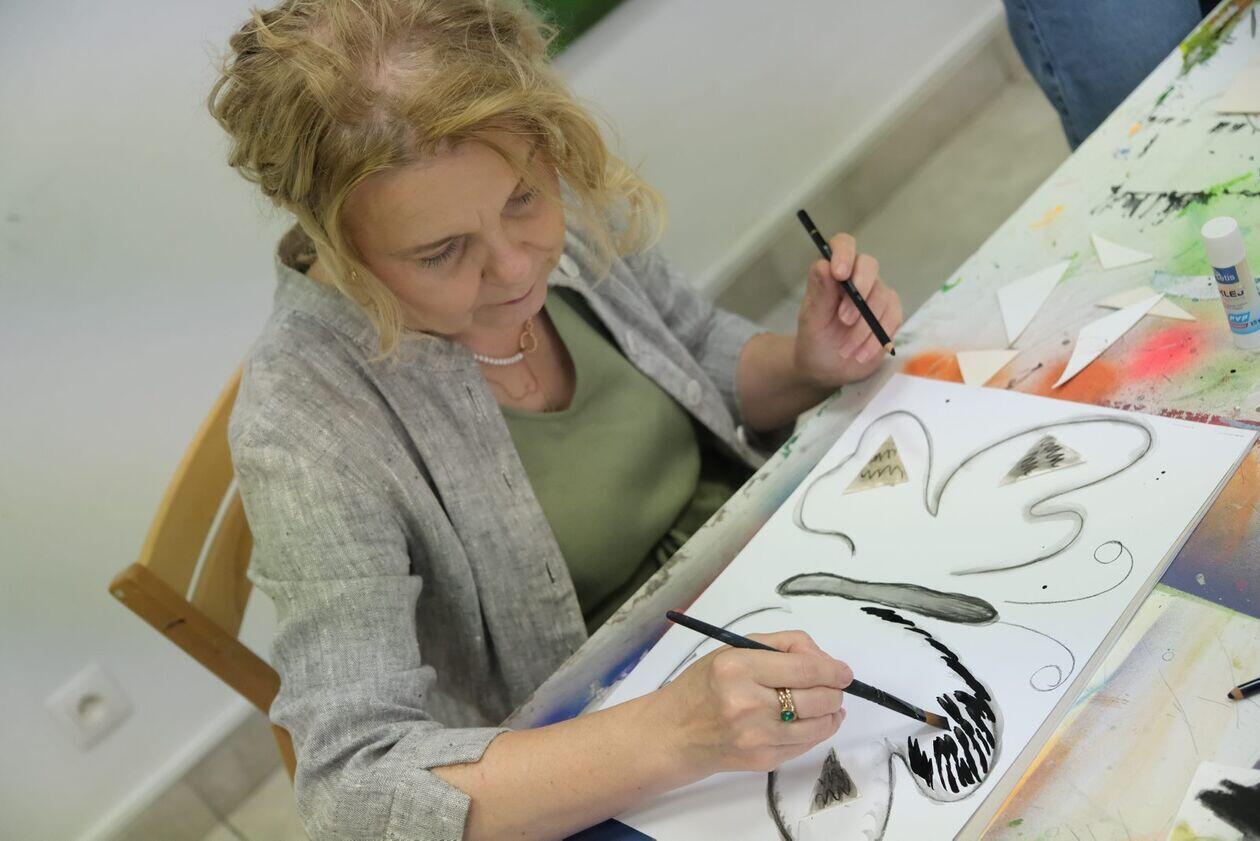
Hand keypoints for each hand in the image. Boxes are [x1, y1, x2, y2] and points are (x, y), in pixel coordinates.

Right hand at [651, 630, 851, 777]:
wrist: (675, 733)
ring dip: (831, 712)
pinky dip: (817, 731)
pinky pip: (806, 744)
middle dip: (835, 691)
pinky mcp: (763, 760)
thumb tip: (824, 660)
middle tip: (834, 686)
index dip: (833, 670)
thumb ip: (781, 646)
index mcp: (738, 667)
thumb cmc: (704, 686)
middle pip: (818, 698)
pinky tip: (813, 721)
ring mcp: (756, 736)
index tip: (843, 671)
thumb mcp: (733, 651)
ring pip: (819, 725)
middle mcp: (747, 703)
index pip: (804, 668)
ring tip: (828, 704)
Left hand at [795, 233, 902, 386]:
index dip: (844, 253)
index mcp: (833, 272)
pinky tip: (860, 354)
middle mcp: (857, 277)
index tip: (839, 273)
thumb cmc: (815, 339)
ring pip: (881, 296)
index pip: (843, 245)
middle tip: (844, 320)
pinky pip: (893, 317)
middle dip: (859, 291)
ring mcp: (877, 294)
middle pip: (869, 265)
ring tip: (846, 350)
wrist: (828, 368)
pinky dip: (876, 338)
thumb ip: (820, 293)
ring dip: (864, 326)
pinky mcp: (891, 313)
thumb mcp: (811, 320)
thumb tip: (824, 264)